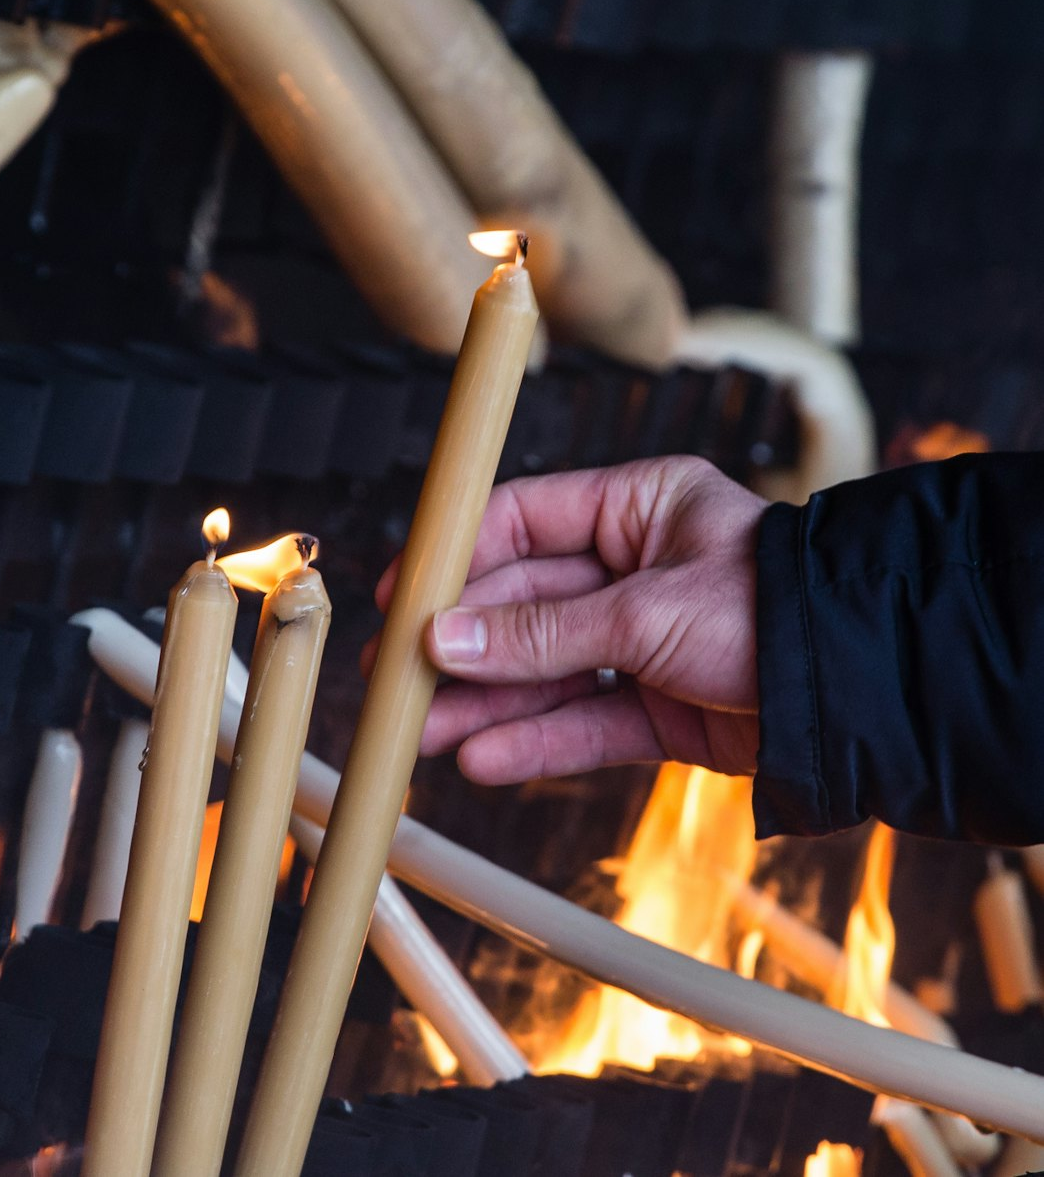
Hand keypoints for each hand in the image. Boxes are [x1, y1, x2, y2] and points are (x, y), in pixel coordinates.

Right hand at [366, 457, 765, 785]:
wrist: (866, 692)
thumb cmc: (776, 611)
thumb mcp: (646, 612)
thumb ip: (542, 631)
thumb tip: (445, 641)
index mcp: (638, 509)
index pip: (523, 521)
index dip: (458, 558)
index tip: (404, 596)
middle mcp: (635, 570)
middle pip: (525, 606)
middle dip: (465, 648)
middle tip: (400, 681)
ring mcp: (646, 642)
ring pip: (548, 671)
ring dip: (487, 702)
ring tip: (424, 734)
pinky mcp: (661, 707)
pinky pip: (586, 721)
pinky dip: (537, 738)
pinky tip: (483, 757)